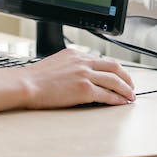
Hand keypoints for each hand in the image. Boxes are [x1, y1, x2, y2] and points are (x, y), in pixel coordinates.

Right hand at [20, 48, 135, 107]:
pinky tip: (121, 103)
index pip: (100, 59)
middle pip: (114, 66)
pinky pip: (108, 95)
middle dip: (126, 77)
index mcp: (74, 53)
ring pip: (115, 80)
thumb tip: (78, 75)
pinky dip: (118, 99)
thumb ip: (69, 65)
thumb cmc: (34, 78)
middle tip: (130, 85)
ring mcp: (84, 74)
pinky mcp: (85, 89)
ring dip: (126, 89)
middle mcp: (82, 61)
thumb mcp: (54, 63)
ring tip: (130, 96)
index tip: (116, 75)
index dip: (112, 69)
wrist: (26, 84)